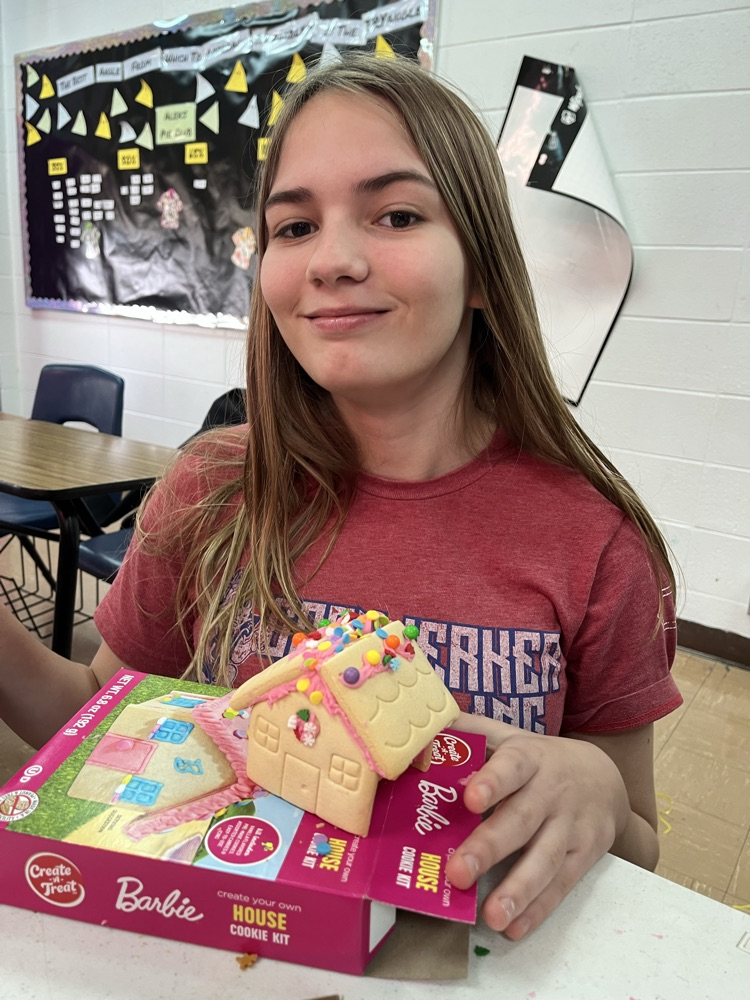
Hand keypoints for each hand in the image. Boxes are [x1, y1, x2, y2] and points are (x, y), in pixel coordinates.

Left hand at [444, 712, 630, 939]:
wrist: (605, 777)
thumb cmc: (538, 760)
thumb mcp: (510, 737)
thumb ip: (470, 732)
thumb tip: (421, 733)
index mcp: (528, 758)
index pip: (512, 766)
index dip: (492, 781)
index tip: (470, 798)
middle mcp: (552, 791)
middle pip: (522, 820)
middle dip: (490, 847)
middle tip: (459, 872)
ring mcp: (571, 826)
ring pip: (545, 859)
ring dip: (518, 890)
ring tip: (491, 916)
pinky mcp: (586, 855)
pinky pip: (562, 884)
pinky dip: (539, 909)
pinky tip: (514, 927)